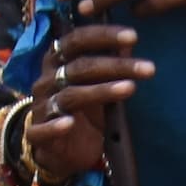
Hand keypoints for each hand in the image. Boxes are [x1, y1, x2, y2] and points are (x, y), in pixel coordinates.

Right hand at [25, 25, 147, 184]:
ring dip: (101, 91)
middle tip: (148, 68)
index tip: (134, 36)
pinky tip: (70, 123)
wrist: (62, 149)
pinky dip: (54, 126)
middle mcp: (47, 80)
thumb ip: (110, 62)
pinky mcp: (37, 135)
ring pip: (70, 96)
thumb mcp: (98, 83)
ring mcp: (41, 107)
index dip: (104, 36)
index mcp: (58, 61)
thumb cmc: (83, 109)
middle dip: (115, 65)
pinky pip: (42, 129)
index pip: (77, 40)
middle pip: (79, 67)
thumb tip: (129, 41)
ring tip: (130, 89)